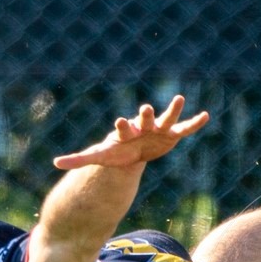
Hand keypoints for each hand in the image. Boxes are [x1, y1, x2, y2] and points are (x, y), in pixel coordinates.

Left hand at [52, 97, 209, 170]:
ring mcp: (158, 129)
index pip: (122, 128)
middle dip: (145, 115)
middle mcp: (142, 127)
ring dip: (173, 110)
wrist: (134, 150)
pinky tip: (206, 116)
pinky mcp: (172, 134)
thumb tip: (54, 163)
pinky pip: (185, 128)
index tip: (120, 122)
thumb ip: (79, 159)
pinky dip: (195, 123)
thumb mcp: (99, 156)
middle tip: (146, 108)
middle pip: (144, 120)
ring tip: (180, 98)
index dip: (122, 126)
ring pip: (167, 119)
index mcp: (125, 133)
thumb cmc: (116, 152)